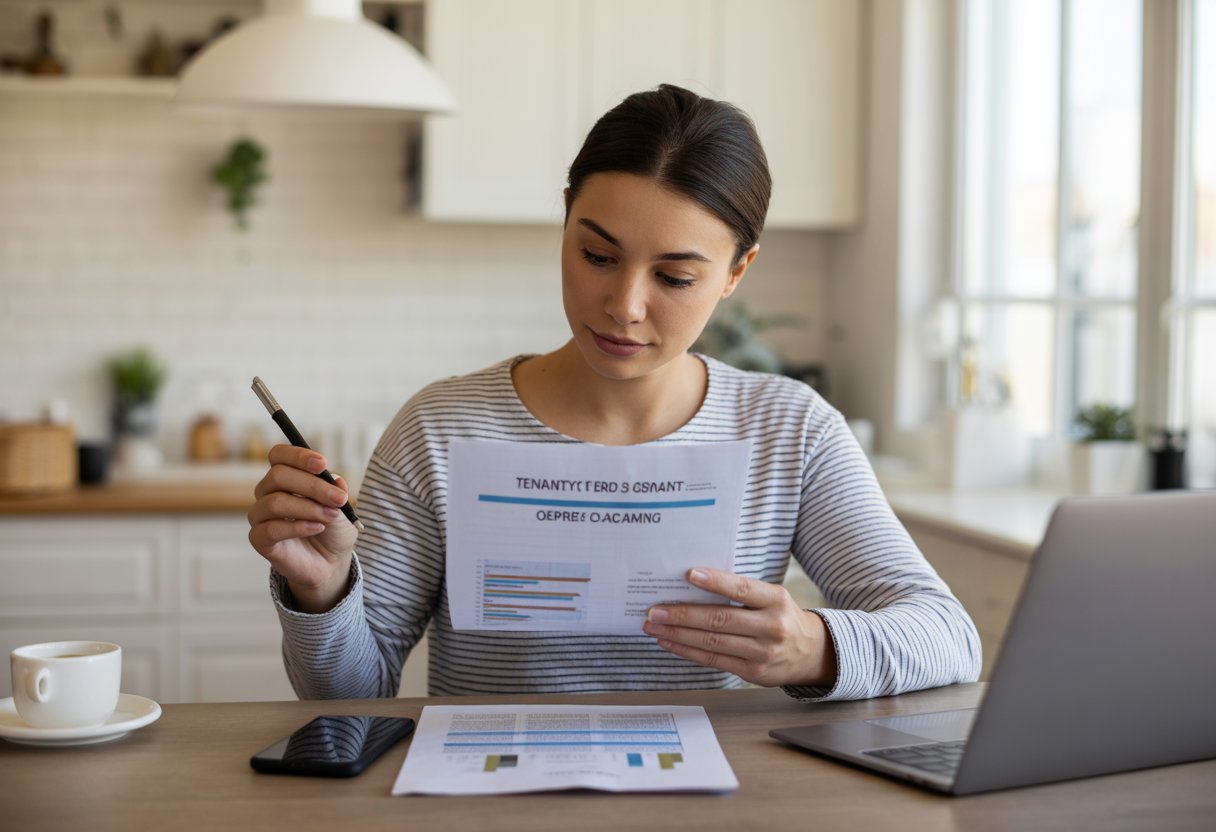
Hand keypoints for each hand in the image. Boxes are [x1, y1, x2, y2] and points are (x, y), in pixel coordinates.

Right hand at [247, 444, 358, 612]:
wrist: (330, 562)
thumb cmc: (332, 528)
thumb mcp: (342, 507)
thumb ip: (334, 490)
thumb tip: (334, 479)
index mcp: (285, 478)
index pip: (278, 456)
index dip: (297, 456)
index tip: (322, 464)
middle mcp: (268, 493)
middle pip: (278, 476)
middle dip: (312, 486)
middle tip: (338, 499)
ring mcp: (261, 516)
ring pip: (274, 502)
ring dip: (308, 508)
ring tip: (330, 516)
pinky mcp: (259, 539)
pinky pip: (270, 528)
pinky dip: (297, 527)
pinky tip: (317, 528)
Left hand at [643, 568, 836, 687]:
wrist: (811, 652)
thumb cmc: (781, 616)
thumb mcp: (771, 597)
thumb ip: (741, 592)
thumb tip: (692, 583)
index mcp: (776, 600)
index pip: (742, 589)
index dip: (715, 582)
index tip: (689, 574)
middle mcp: (771, 627)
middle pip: (720, 619)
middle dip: (683, 614)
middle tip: (656, 609)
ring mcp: (763, 653)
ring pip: (713, 642)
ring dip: (678, 634)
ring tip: (655, 625)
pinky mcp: (753, 673)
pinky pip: (713, 660)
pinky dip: (687, 650)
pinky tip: (670, 642)